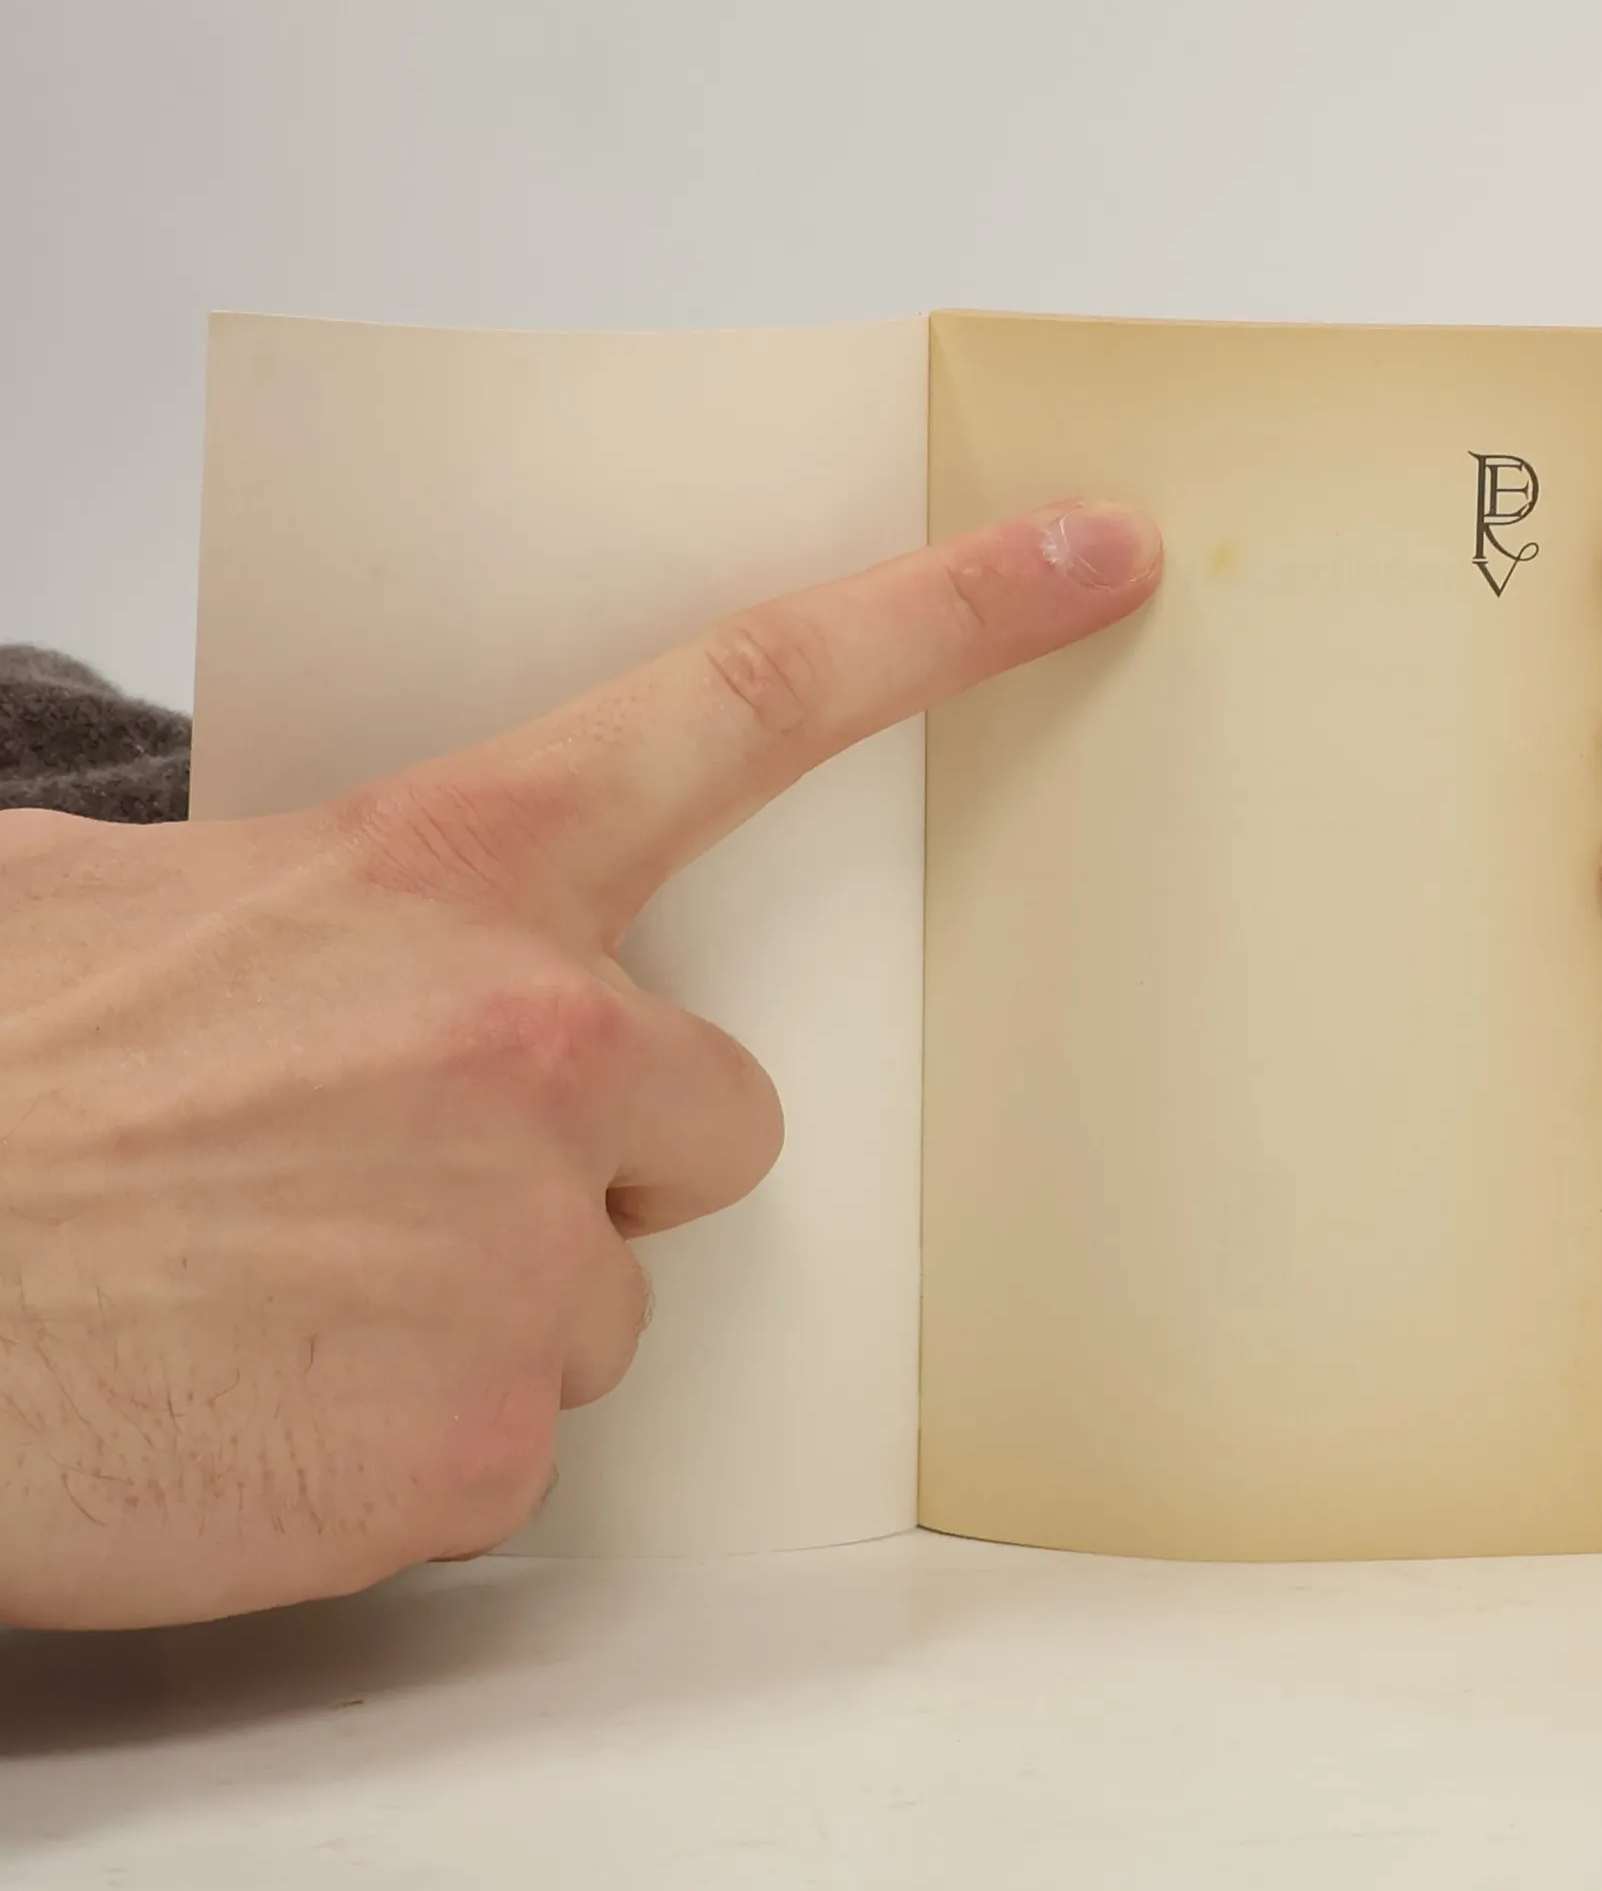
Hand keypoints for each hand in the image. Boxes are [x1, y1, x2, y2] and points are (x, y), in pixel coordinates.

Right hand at [0, 503, 1160, 1629]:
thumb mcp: (111, 905)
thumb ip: (293, 893)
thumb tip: (310, 925)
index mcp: (451, 875)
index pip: (753, 696)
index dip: (949, 614)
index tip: (1091, 558)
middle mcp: (535, 1047)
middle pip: (714, 1108)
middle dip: (607, 1148)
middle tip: (423, 1173)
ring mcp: (529, 1256)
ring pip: (608, 1287)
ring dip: (493, 1298)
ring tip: (300, 1292)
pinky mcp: (490, 1442)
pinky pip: (529, 1432)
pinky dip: (426, 1433)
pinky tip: (284, 1403)